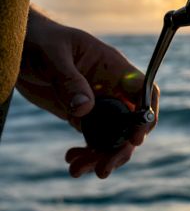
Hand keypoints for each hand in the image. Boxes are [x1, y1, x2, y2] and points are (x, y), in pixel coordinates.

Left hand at [16, 8, 158, 178]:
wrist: (21, 46)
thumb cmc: (40, 40)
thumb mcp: (52, 55)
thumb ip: (69, 80)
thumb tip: (85, 109)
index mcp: (113, 68)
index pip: (143, 91)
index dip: (146, 114)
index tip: (135, 139)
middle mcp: (111, 87)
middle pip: (131, 121)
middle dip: (121, 147)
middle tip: (104, 169)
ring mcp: (98, 103)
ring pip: (113, 135)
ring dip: (101, 155)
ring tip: (78, 170)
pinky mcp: (82, 115)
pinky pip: (93, 138)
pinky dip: (87, 153)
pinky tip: (72, 160)